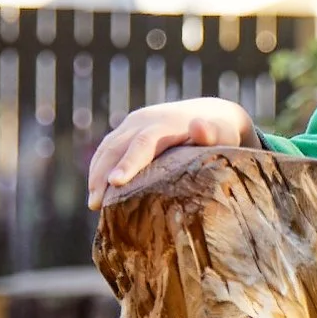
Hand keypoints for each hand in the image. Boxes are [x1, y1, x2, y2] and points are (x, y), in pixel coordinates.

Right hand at [86, 97, 258, 208]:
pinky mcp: (126, 130)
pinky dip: (98, 168)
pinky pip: (107, 148)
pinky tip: (95, 191)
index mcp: (165, 123)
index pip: (143, 143)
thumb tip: (199, 126)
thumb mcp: (223, 133)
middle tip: (95, 204)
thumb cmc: (220, 132)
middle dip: (103, 174)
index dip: (129, 163)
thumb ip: (213, 133)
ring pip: (107, 147)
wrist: (210, 113)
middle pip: (117, 147)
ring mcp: (132, 124)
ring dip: (96, 174)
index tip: (115, 182)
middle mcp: (144, 120)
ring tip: (93, 204)